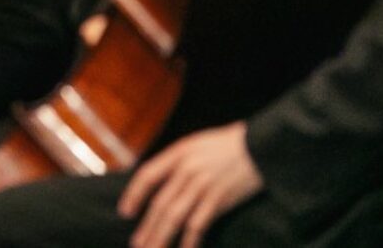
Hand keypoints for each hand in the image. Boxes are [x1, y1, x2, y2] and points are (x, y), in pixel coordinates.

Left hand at [118, 122, 262, 247]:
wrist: (258, 147)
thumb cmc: (226, 146)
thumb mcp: (195, 145)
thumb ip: (177, 162)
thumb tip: (159, 181)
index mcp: (178, 153)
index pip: (147, 175)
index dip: (134, 195)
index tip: (124, 212)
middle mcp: (186, 169)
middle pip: (160, 203)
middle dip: (147, 226)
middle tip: (137, 245)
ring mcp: (203, 185)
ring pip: (175, 216)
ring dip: (162, 236)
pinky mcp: (219, 199)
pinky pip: (199, 224)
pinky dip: (190, 240)